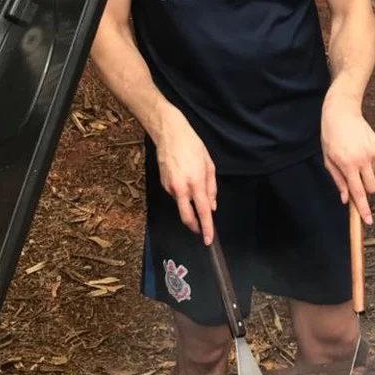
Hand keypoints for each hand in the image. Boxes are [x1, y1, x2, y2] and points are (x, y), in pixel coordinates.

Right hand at [155, 108, 217, 243]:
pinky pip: (176, 195)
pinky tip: (185, 181)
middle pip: (186, 217)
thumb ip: (211, 188)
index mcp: (195, 183)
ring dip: (189, 205)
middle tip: (201, 231)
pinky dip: (182, 195)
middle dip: (194, 227)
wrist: (169, 134)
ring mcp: (170, 187)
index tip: (208, 240)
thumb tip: (211, 206)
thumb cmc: (192, 146)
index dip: (206, 228)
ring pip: (181, 205)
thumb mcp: (209, 165)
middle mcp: (181, 188)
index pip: (203, 212)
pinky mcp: (163, 184)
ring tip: (194, 188)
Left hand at [321, 91, 374, 224]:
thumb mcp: (328, 159)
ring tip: (352, 154)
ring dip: (364, 170)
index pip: (358, 193)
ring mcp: (373, 152)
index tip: (368, 221)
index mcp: (348, 165)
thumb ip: (338, 180)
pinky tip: (358, 145)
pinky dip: (367, 157)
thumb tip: (345, 198)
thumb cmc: (330, 135)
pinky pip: (374, 159)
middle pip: (372, 187)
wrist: (342, 111)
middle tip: (355, 179)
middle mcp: (363, 160)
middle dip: (366, 189)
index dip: (363, 209)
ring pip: (372, 172)